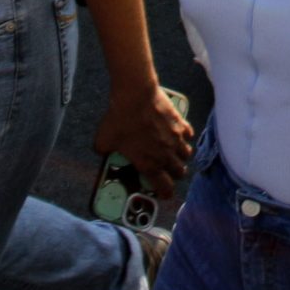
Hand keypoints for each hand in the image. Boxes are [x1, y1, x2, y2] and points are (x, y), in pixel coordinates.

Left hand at [95, 85, 193, 199]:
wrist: (135, 96)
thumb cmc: (119, 119)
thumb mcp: (103, 140)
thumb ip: (104, 150)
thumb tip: (101, 150)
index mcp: (149, 165)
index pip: (165, 188)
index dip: (166, 193)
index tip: (165, 194)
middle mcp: (165, 155)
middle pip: (180, 172)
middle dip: (175, 174)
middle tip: (168, 171)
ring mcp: (176, 139)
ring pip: (187, 155)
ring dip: (182, 157)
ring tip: (175, 153)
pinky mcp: (180, 123)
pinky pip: (188, 135)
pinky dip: (185, 137)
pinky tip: (179, 134)